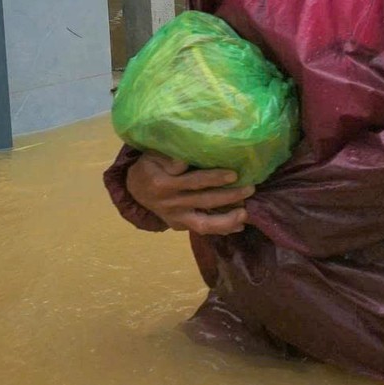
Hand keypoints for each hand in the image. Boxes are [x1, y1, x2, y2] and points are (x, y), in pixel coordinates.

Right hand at [126, 152, 252, 235]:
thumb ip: (169, 157)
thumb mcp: (152, 155)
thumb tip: (186, 160)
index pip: (193, 181)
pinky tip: (238, 225)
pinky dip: (221, 229)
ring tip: (246, 214)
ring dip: (227, 220)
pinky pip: (202, 229)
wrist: (134, 189)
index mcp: (163, 184)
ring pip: (203, 224)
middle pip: (204, 201)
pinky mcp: (179, 225)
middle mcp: (170, 203)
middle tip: (250, 188)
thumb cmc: (149, 166)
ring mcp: (175, 217)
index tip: (234, 173)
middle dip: (229, 196)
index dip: (214, 178)